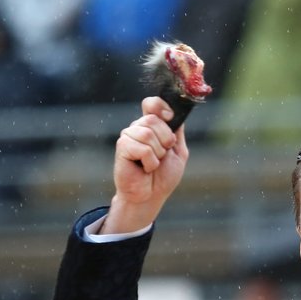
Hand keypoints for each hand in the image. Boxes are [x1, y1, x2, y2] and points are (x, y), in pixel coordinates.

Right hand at [103, 96, 189, 233]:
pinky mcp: (122, 148)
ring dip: (157, 154)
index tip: (170, 117)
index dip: (160, 106)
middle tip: (162, 155)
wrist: (151, 196)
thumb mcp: (178, 151)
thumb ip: (177, 132)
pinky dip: (149, 162)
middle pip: (153, 119)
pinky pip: (142, 148)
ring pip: (147, 133)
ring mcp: (128, 136)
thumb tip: (176, 112)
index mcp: (152, 126)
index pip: (152, 104)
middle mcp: (138, 128)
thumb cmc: (163, 176)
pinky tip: (144, 169)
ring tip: (152, 164)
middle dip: (165, 140)